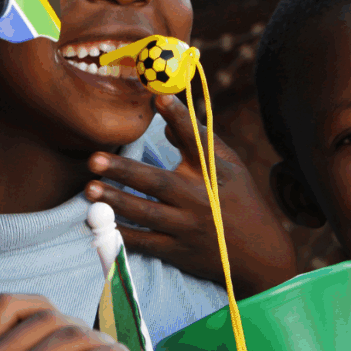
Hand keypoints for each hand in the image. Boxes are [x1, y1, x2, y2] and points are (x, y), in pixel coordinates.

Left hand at [85, 94, 296, 298]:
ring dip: (115, 201)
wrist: (261, 254)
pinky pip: (145, 243)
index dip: (178, 117)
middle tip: (94, 159)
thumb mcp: (231, 167)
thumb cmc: (241, 200)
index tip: (158, 97)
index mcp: (212, 172)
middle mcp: (198, 198)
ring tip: (89, 189)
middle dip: (124, 170)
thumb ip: (201, 141)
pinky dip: (122, 236)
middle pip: (157, 182)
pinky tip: (100, 226)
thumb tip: (163, 123)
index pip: (194, 139)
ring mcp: (187, 227)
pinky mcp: (179, 251)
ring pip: (145, 213)